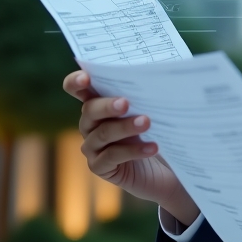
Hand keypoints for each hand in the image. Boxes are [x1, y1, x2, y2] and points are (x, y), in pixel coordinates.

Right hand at [62, 70, 199, 226]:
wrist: (165, 168)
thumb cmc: (157, 130)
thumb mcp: (153, 109)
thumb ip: (148, 92)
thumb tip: (159, 73)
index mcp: (99, 102)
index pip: (78, 89)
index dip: (76, 82)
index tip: (86, 78)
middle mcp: (90, 124)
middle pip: (90, 110)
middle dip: (107, 105)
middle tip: (126, 103)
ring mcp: (92, 147)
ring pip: (102, 133)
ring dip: (124, 127)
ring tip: (146, 122)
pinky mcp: (100, 166)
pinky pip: (112, 156)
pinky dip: (133, 150)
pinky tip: (152, 147)